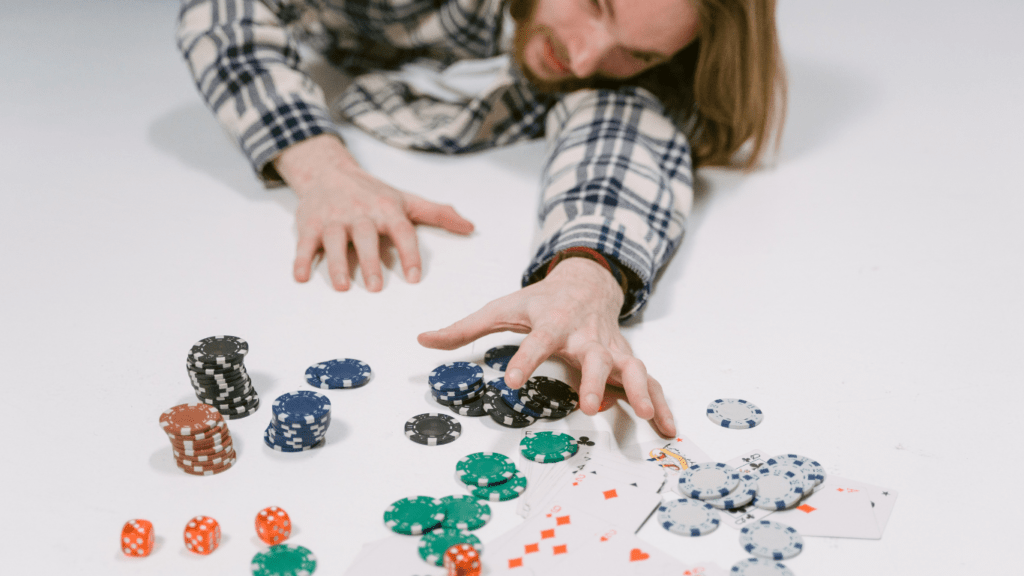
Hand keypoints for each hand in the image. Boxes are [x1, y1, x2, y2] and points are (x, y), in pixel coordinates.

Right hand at [274, 135, 474, 290]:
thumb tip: (470, 227)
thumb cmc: (372, 192)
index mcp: (386, 208)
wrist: (328, 171)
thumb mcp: (406, 200)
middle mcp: (360, 213)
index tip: (413, 277)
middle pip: (365, 237)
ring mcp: (333, 218)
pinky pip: (305, 243)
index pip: (401, 231)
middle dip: (370, 261)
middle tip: (376, 288)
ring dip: (337, 264)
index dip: (409, 254)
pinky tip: (301, 277)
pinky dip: (301, 259)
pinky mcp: (309, 224)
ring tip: (343, 287)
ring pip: (334, 241)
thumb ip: (438, 214)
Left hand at [417, 257, 675, 436]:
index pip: (536, 341)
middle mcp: (586, 336)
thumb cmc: (539, 301)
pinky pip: (649, 383)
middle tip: (591, 405)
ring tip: (646, 417)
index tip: (511, 381)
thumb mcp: (501, 308)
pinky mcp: (627, 360)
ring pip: (631, 369)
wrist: (585, 282)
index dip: (524, 359)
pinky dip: (662, 404)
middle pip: (595, 357)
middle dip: (595, 380)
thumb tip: (422, 340)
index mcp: (552, 322)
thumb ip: (464, 328)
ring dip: (640, 391)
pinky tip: (667, 429)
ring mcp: (611, 348)